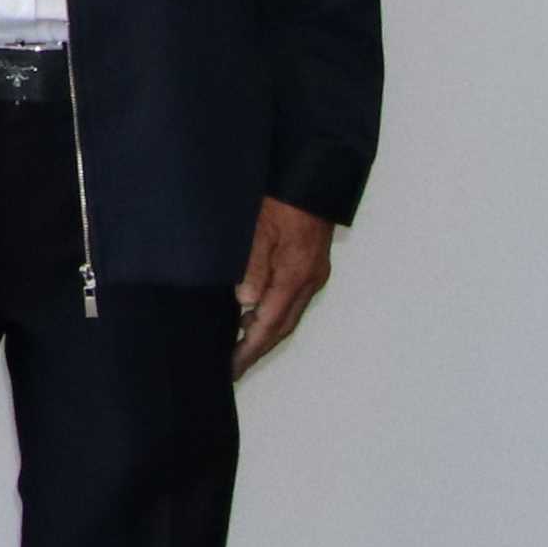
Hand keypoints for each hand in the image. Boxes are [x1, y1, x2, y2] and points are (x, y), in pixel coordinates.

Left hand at [235, 199, 337, 374]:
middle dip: (258, 348)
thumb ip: (253, 267)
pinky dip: (275, 311)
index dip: (249, 350)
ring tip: (239, 342)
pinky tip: (256, 309)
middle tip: (234, 365)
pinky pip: (293, 299)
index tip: (233, 367)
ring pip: (289, 314)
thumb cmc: (283, 199)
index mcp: (294, 276)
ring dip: (266, 330)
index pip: (269, 325)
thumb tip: (245, 302)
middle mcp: (308, 281)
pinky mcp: (313, 265)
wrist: (314, 179)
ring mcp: (314, 274)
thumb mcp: (259, 230)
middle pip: (282, 326)